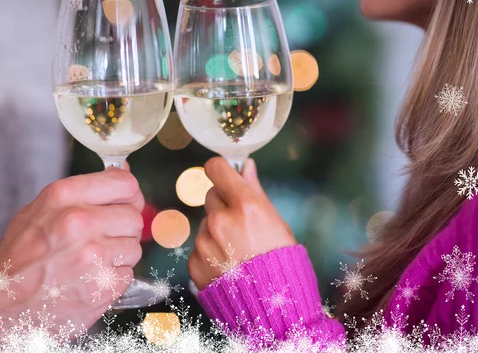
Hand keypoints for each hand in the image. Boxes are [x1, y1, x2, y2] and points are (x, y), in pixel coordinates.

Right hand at [0, 167, 143, 336]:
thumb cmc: (20, 254)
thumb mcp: (42, 208)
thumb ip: (85, 191)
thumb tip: (124, 173)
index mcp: (65, 196)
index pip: (125, 184)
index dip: (130, 195)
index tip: (125, 203)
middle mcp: (80, 222)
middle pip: (134, 217)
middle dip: (123, 228)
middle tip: (102, 238)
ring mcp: (93, 256)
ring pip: (134, 247)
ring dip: (119, 255)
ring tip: (91, 261)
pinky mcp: (101, 286)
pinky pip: (126, 274)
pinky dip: (113, 279)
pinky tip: (89, 280)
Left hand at [188, 157, 296, 290]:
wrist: (274, 310)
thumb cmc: (283, 264)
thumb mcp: (277, 222)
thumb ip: (255, 191)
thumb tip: (246, 166)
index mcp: (245, 205)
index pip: (216, 168)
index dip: (221, 170)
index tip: (225, 175)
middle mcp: (220, 220)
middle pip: (211, 196)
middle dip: (224, 205)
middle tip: (242, 225)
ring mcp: (205, 242)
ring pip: (205, 223)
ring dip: (217, 231)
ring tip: (238, 252)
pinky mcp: (194, 263)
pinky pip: (199, 247)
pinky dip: (210, 253)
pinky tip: (228, 266)